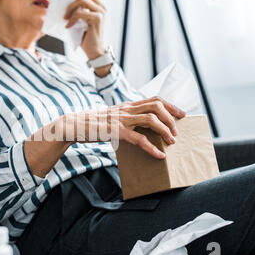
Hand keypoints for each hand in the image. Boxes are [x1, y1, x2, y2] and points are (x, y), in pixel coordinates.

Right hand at [57, 97, 186, 158]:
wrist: (73, 126)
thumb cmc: (92, 124)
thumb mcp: (111, 117)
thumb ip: (124, 119)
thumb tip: (138, 128)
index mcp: (126, 105)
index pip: (153, 99)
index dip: (170, 105)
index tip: (181, 113)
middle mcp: (126, 109)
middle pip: (156, 105)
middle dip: (171, 117)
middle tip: (178, 130)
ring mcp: (122, 119)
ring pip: (151, 119)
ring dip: (165, 130)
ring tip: (172, 141)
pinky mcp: (116, 131)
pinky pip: (139, 139)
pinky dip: (152, 148)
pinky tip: (158, 155)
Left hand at [58, 0, 105, 60]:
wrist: (93, 51)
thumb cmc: (85, 38)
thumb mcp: (79, 21)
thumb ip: (76, 11)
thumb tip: (63, 3)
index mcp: (97, 6)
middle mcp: (100, 7)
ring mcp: (100, 12)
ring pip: (81, 0)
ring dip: (70, 8)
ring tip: (65, 18)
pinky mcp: (97, 19)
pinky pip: (80, 13)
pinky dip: (72, 19)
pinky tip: (68, 26)